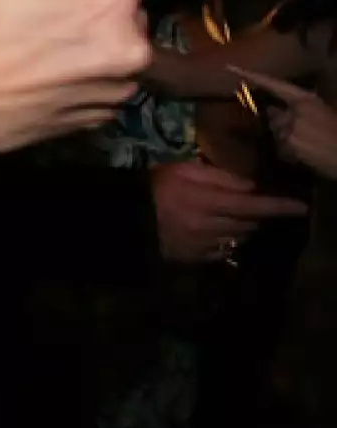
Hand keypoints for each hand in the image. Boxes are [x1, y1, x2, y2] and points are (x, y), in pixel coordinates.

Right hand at [0, 0, 166, 155]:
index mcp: (110, 5)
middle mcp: (130, 51)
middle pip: (133, 6)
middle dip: (98, 1)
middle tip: (44, 5)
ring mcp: (117, 91)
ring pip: (121, 46)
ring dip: (94, 39)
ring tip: (38, 42)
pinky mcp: (101, 120)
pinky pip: (107, 82)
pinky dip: (84, 73)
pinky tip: (39, 72)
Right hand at [150, 160, 306, 262]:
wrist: (126, 218)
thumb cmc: (154, 187)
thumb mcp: (183, 169)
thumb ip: (218, 177)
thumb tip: (250, 186)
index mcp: (206, 201)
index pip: (252, 205)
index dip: (278, 206)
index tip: (301, 207)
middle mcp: (210, 226)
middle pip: (249, 224)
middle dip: (256, 214)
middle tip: (252, 204)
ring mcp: (204, 245)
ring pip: (239, 238)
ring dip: (244, 227)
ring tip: (233, 216)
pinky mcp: (196, 258)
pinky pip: (224, 251)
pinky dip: (227, 241)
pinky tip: (216, 232)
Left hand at [234, 68, 336, 178]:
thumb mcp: (323, 111)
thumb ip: (303, 107)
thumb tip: (285, 106)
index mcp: (305, 99)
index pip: (274, 84)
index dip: (252, 76)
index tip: (230, 68)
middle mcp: (293, 111)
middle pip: (272, 115)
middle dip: (280, 122)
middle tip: (301, 131)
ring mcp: (289, 129)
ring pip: (275, 132)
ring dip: (285, 138)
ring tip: (307, 143)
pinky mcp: (288, 146)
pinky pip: (280, 148)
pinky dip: (288, 151)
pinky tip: (305, 154)